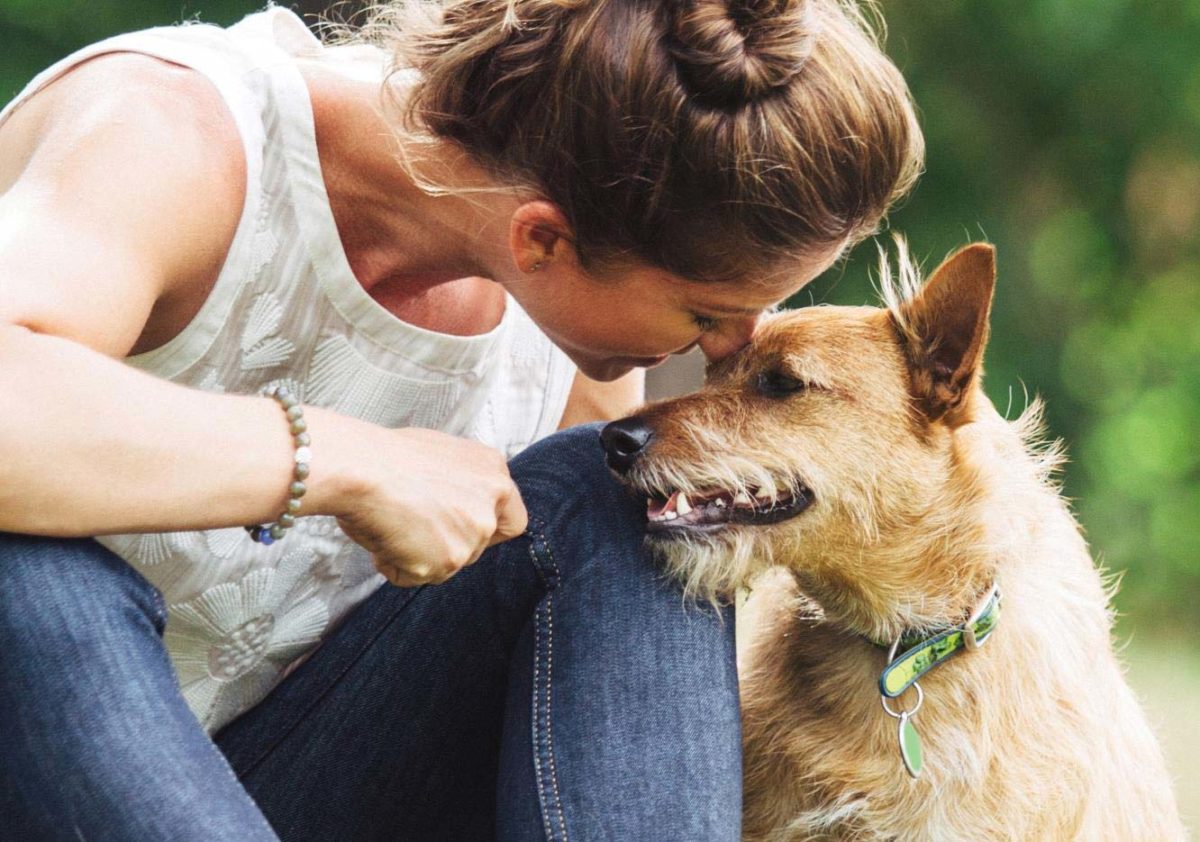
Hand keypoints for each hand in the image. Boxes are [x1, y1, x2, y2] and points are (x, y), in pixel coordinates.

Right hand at [314, 420, 527, 587]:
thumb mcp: (439, 456)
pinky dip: (394, 565)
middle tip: (412, 526)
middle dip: (446, 543)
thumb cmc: (385, 457)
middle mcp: (491, 503)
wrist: (361, 467)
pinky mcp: (449, 560)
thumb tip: (447, 505)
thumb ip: (459, 484)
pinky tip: (382, 537)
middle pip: (479, 546)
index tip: (462, 530)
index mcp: (492, 471)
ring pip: (447, 564)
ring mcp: (473, 534)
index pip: (512, 518)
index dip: (487, 529)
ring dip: (417, 553)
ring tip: (390, 523)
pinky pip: (416, 576)